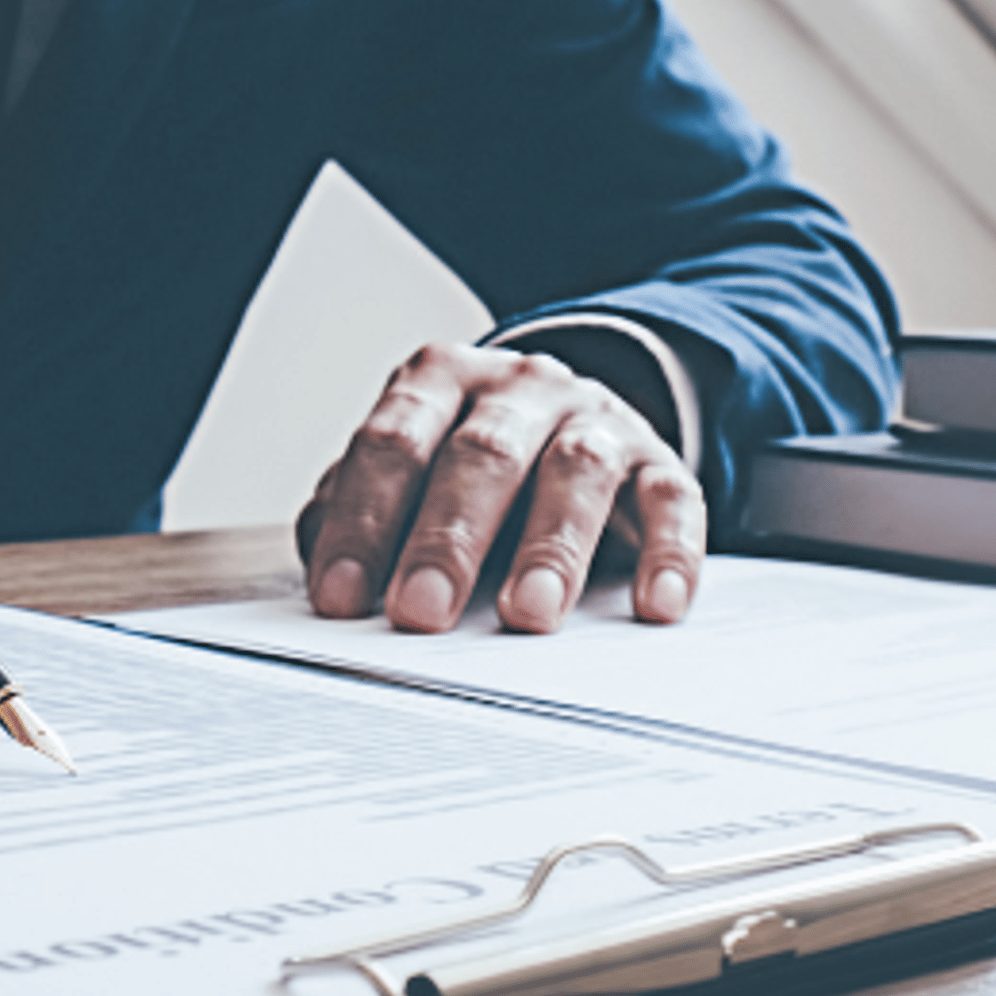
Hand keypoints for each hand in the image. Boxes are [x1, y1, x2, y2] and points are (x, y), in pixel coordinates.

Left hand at [298, 342, 704, 633]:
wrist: (572, 419)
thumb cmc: (468, 466)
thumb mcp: (409, 472)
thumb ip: (360, 510)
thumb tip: (323, 570)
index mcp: (440, 382)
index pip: (393, 445)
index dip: (364, 521)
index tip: (342, 597)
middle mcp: (519, 389)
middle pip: (481, 456)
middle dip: (448, 538)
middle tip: (421, 611)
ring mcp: (595, 419)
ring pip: (576, 469)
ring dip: (551, 545)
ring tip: (529, 613)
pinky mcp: (660, 462)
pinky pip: (672, 500)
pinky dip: (668, 553)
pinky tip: (654, 604)